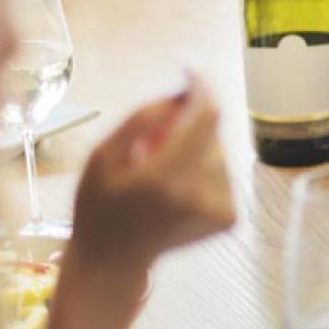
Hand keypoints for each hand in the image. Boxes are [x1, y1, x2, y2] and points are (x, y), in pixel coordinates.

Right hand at [49, 75, 235, 328]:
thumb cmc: (99, 206)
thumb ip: (141, 118)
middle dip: (188, 123)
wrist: (114, 261)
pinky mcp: (229, 218)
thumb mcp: (102, 156)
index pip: (206, 116)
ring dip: (194, 149)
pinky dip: (202, 170)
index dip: (201, 86)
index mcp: (165, 178)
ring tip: (160, 172)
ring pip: (218, 151)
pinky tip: (176, 189)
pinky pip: (222, 173)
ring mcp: (220, 208)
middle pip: (212, 131)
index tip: (188, 67)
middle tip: (153, 141)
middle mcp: (200, 194)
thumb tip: (181, 91)